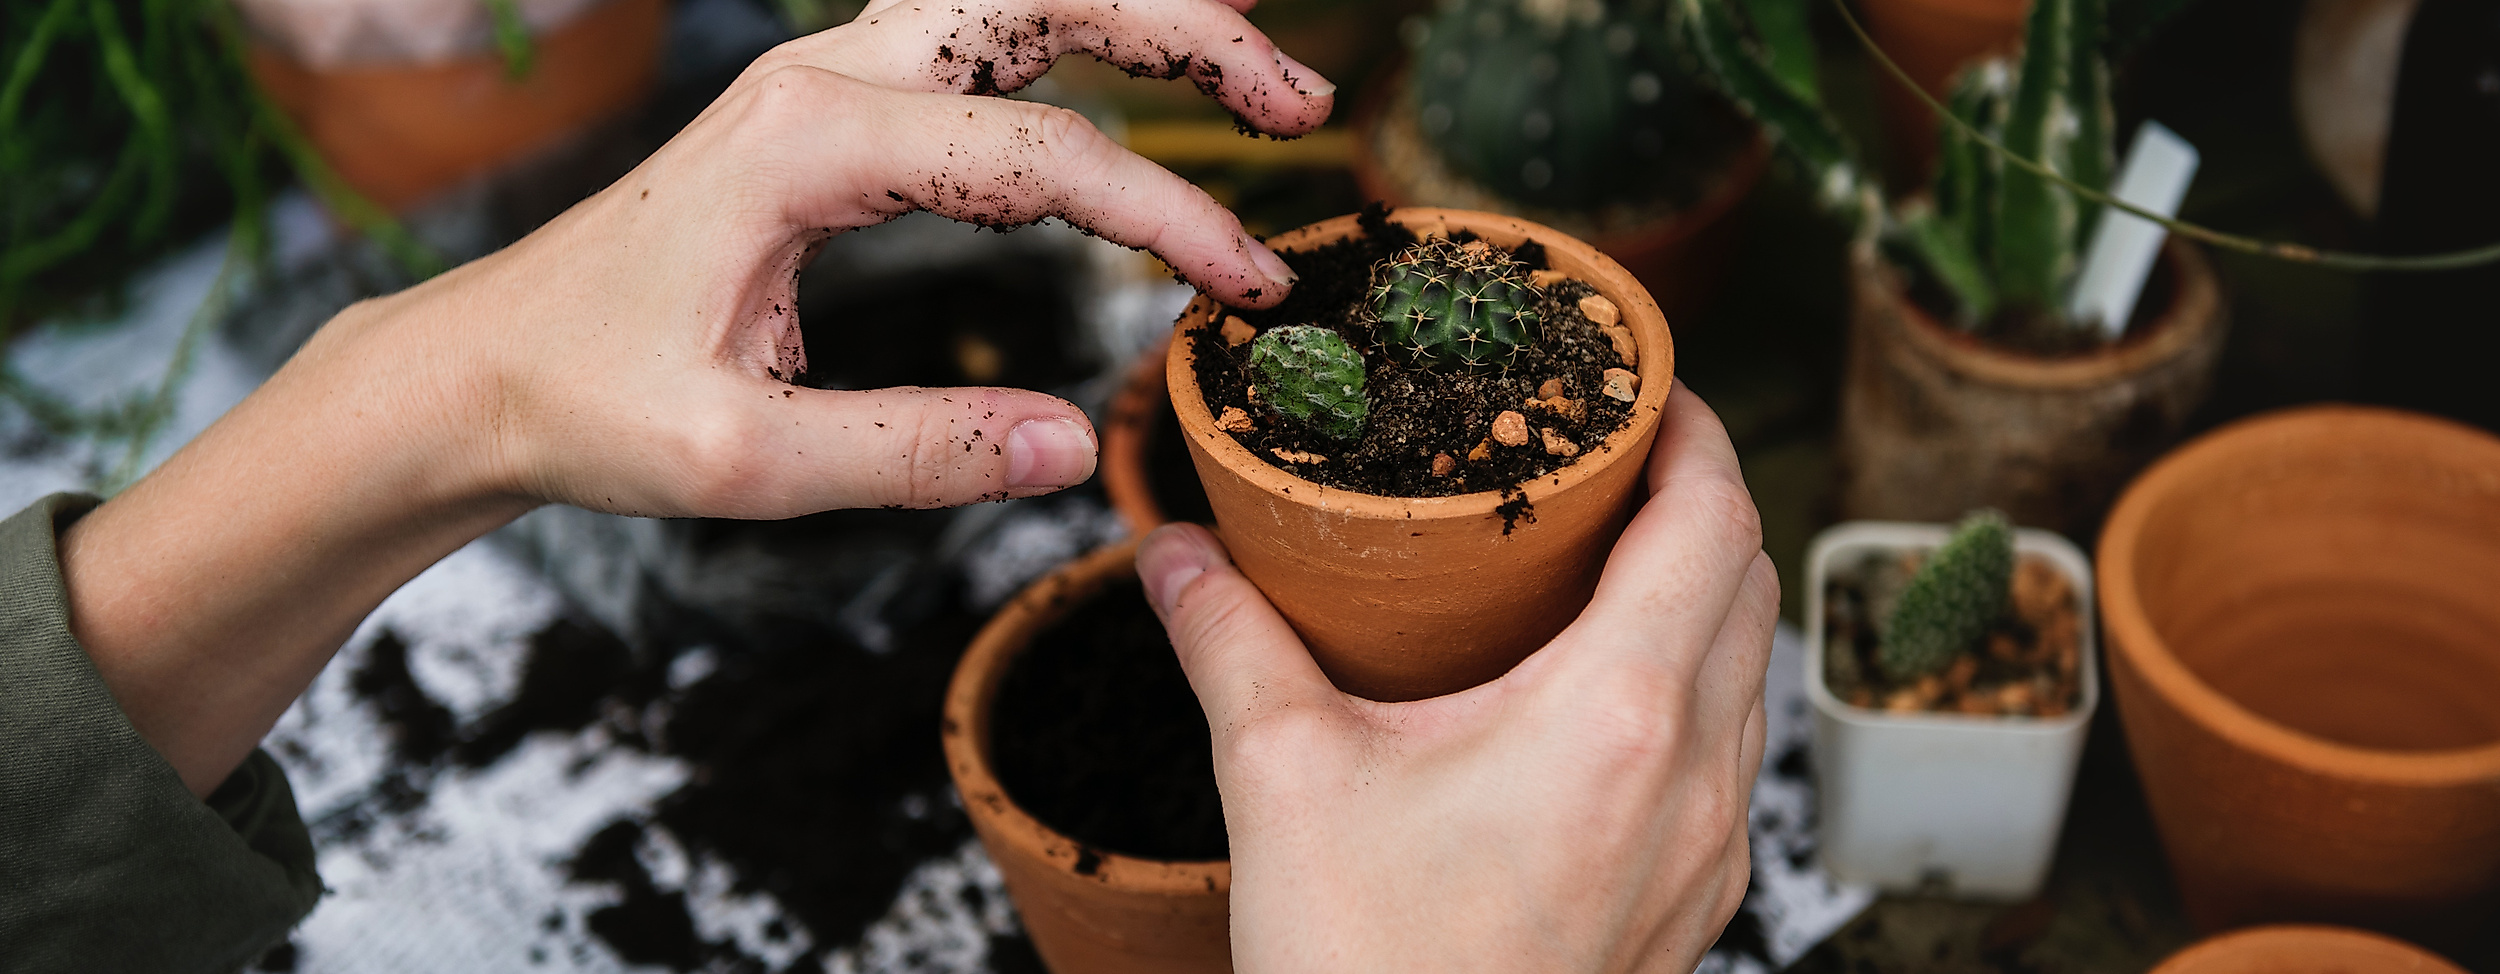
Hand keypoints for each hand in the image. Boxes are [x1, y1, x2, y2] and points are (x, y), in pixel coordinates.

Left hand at [61, 0, 1332, 793]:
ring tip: (1261, 78)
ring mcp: (823, 80)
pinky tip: (1134, 89)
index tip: (1248, 289)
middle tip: (1299, 104)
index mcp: (807, 142)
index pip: (1039, 154)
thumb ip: (912, 451)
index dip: (1164, 214)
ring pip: (1012, 0)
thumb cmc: (588, 405)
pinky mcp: (826, 112)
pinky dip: (1075, 46)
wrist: (479, 369)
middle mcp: (822, 78)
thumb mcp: (743, 461)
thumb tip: (1070, 447)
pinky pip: (974, 46)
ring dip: (1140, 17)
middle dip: (1186, 30)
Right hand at [1137, 385, 1775, 972]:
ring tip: (1605, 557)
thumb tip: (1172, 550)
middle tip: (1608, 454)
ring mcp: (1711, 850)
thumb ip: (1229, 641)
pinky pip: (1732, 755)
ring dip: (1703, 591)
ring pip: (1750, 670)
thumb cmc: (1365, 969)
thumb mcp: (1281, 778)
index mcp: (1618, 713)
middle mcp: (1696, 775)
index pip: (1713, 517)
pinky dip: (1695, 685)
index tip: (1643, 383)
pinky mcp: (1697, 906)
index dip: (1693, 427)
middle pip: (1749, 579)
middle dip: (1697, 495)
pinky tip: (1604, 693)